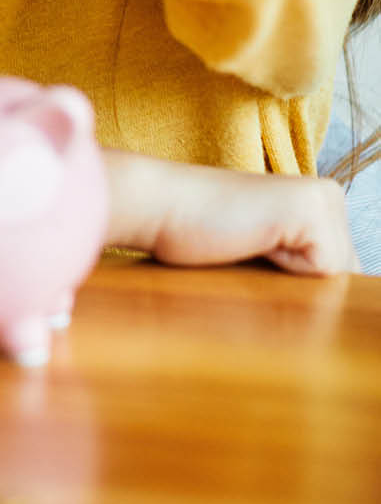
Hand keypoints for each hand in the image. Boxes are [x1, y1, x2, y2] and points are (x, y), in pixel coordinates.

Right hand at [105, 150, 359, 275]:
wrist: (159, 204)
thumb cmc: (199, 232)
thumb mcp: (264, 254)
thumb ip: (301, 267)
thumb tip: (331, 309)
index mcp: (320, 200)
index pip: (339, 271)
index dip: (302, 285)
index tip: (260, 258)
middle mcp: (329, 194)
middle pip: (344, 276)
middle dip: (303, 285)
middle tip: (253, 253)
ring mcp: (323, 200)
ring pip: (337, 278)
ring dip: (293, 281)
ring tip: (252, 247)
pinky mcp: (310, 211)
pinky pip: (323, 271)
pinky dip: (286, 270)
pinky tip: (253, 241)